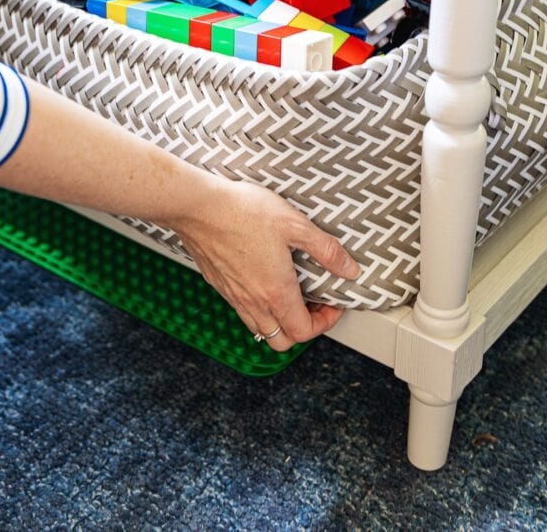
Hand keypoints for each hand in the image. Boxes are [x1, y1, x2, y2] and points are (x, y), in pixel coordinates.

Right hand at [172, 179, 360, 351]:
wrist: (197, 207)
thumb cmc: (243, 211)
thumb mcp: (295, 224)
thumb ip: (326, 250)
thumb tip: (349, 269)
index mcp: (275, 291)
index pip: (303, 331)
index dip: (324, 323)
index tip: (330, 303)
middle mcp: (253, 301)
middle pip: (281, 340)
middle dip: (301, 329)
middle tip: (311, 303)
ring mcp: (233, 295)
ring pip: (259, 328)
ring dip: (278, 319)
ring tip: (289, 293)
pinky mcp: (219, 284)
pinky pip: (241, 310)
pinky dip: (257, 307)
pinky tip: (262, 278)